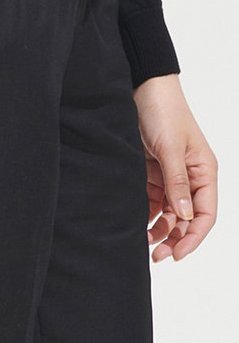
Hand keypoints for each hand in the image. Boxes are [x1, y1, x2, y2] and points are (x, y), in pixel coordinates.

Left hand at [133, 75, 216, 261]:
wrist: (141, 86)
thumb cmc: (163, 110)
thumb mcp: (170, 147)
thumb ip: (177, 182)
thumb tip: (185, 216)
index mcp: (204, 171)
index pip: (205, 214)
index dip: (193, 237)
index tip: (177, 254)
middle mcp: (190, 176)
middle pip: (187, 218)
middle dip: (174, 238)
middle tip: (156, 256)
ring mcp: (170, 175)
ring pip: (169, 213)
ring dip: (159, 229)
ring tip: (144, 243)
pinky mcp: (152, 170)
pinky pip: (152, 200)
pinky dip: (147, 214)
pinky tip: (137, 224)